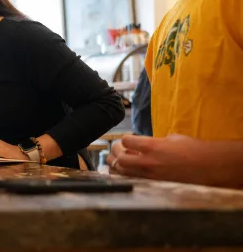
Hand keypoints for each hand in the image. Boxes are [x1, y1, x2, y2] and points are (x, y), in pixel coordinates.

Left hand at [107, 134, 242, 187]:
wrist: (208, 167)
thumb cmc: (192, 149)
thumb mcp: (171, 138)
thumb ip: (153, 141)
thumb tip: (143, 143)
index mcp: (151, 146)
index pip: (125, 141)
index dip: (125, 140)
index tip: (129, 140)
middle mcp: (148, 162)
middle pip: (119, 158)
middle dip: (115, 152)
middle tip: (119, 150)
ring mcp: (150, 175)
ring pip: (122, 172)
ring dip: (116, 165)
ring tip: (118, 161)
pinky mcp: (154, 184)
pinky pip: (132, 181)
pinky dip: (124, 176)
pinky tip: (124, 172)